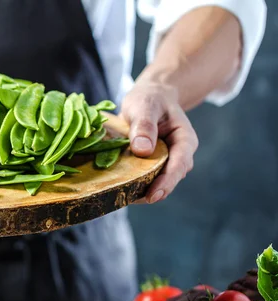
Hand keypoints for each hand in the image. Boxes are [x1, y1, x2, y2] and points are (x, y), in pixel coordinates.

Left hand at [120, 80, 198, 203]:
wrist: (150, 98)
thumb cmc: (149, 99)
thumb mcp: (145, 105)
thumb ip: (144, 125)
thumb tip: (142, 150)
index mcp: (185, 140)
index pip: (180, 164)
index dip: (167, 182)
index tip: (152, 196)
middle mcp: (179, 155)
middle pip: (170, 178)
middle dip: (153, 191)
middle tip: (131, 200)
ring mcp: (166, 162)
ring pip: (157, 182)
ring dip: (142, 190)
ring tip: (121, 196)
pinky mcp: (152, 166)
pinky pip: (145, 178)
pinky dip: (134, 184)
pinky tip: (118, 188)